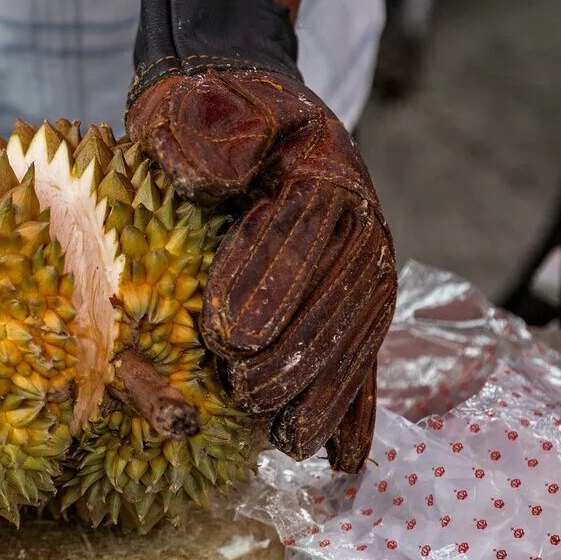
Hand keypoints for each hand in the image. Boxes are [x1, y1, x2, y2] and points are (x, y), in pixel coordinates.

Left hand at [125, 0, 395, 471]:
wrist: (238, 105)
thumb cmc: (205, 110)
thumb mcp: (196, 101)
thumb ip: (207, 129)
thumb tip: (218, 181)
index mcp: (320, 169)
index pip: (301, 232)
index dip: (266, 285)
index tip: (223, 334)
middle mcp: (358, 217)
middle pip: (337, 294)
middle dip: (293, 352)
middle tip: (243, 391)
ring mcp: (362, 259)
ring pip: (355, 333)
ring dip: (323, 391)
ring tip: (287, 438)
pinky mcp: (351, 293)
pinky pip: (363, 352)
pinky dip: (354, 405)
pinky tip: (343, 458)